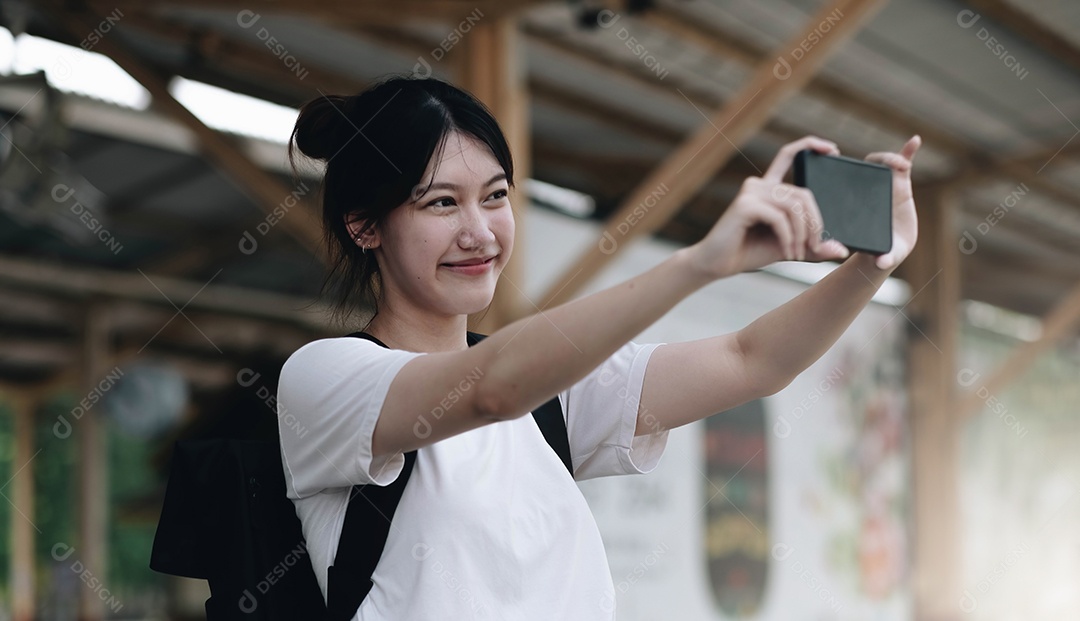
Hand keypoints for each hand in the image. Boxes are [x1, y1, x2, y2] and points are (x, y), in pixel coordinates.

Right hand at [688, 136, 850, 278]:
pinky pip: (779, 218)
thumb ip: (813, 245)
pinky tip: (786, 252)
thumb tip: (842, 249)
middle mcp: (759, 185)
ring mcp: (751, 192)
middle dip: (815, 223)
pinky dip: (788, 238)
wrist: (719, 265)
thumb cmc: (750, 251)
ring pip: (794, 207)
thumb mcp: (790, 246)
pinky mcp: (745, 205)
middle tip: (815, 247)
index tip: (833, 149)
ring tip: (796, 254)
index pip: (788, 156)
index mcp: (769, 188)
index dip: (809, 146)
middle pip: (803, 194)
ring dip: (802, 234)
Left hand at [865, 135, 920, 270]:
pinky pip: (904, 165)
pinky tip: (914, 140)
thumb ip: (884, 259)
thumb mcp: (882, 256)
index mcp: (865, 204)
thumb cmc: (879, 252)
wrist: (886, 250)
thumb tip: (882, 263)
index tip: (872, 165)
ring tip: (904, 162)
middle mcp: (873, 192)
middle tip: (897, 165)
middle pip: (874, 167)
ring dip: (897, 157)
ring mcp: (887, 188)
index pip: (860, 181)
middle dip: (884, 159)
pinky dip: (908, 152)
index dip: (864, 173)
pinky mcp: (901, 187)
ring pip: (890, 164)